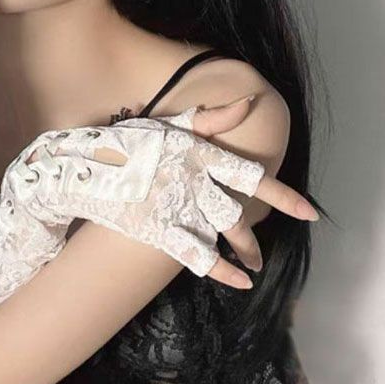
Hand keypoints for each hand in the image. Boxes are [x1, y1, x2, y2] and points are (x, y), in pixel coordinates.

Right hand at [6, 96, 318, 288]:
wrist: (76, 168)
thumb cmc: (120, 142)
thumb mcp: (163, 124)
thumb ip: (207, 118)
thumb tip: (248, 101)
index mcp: (196, 151)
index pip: (248, 173)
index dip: (280, 193)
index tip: (308, 211)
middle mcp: (191, 179)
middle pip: (238, 210)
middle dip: (258, 232)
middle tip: (271, 248)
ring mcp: (175, 206)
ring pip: (220, 233)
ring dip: (243, 251)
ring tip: (256, 264)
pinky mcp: (157, 230)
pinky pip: (195, 255)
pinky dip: (219, 271)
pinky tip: (238, 282)